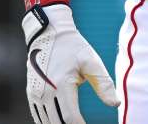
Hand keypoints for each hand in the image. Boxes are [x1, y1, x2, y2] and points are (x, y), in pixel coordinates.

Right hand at [22, 4, 119, 122]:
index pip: (70, 118)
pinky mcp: (31, 92)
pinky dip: (49, 121)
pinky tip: (60, 121)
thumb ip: (104, 84)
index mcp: (61, 84)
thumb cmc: (74, 47)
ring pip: (46, 121)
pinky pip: (38, 115)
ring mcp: (35, 93)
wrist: (49, 33)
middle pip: (57, 122)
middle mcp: (45, 91)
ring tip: (75, 122)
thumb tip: (116, 104)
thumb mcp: (92, 62)